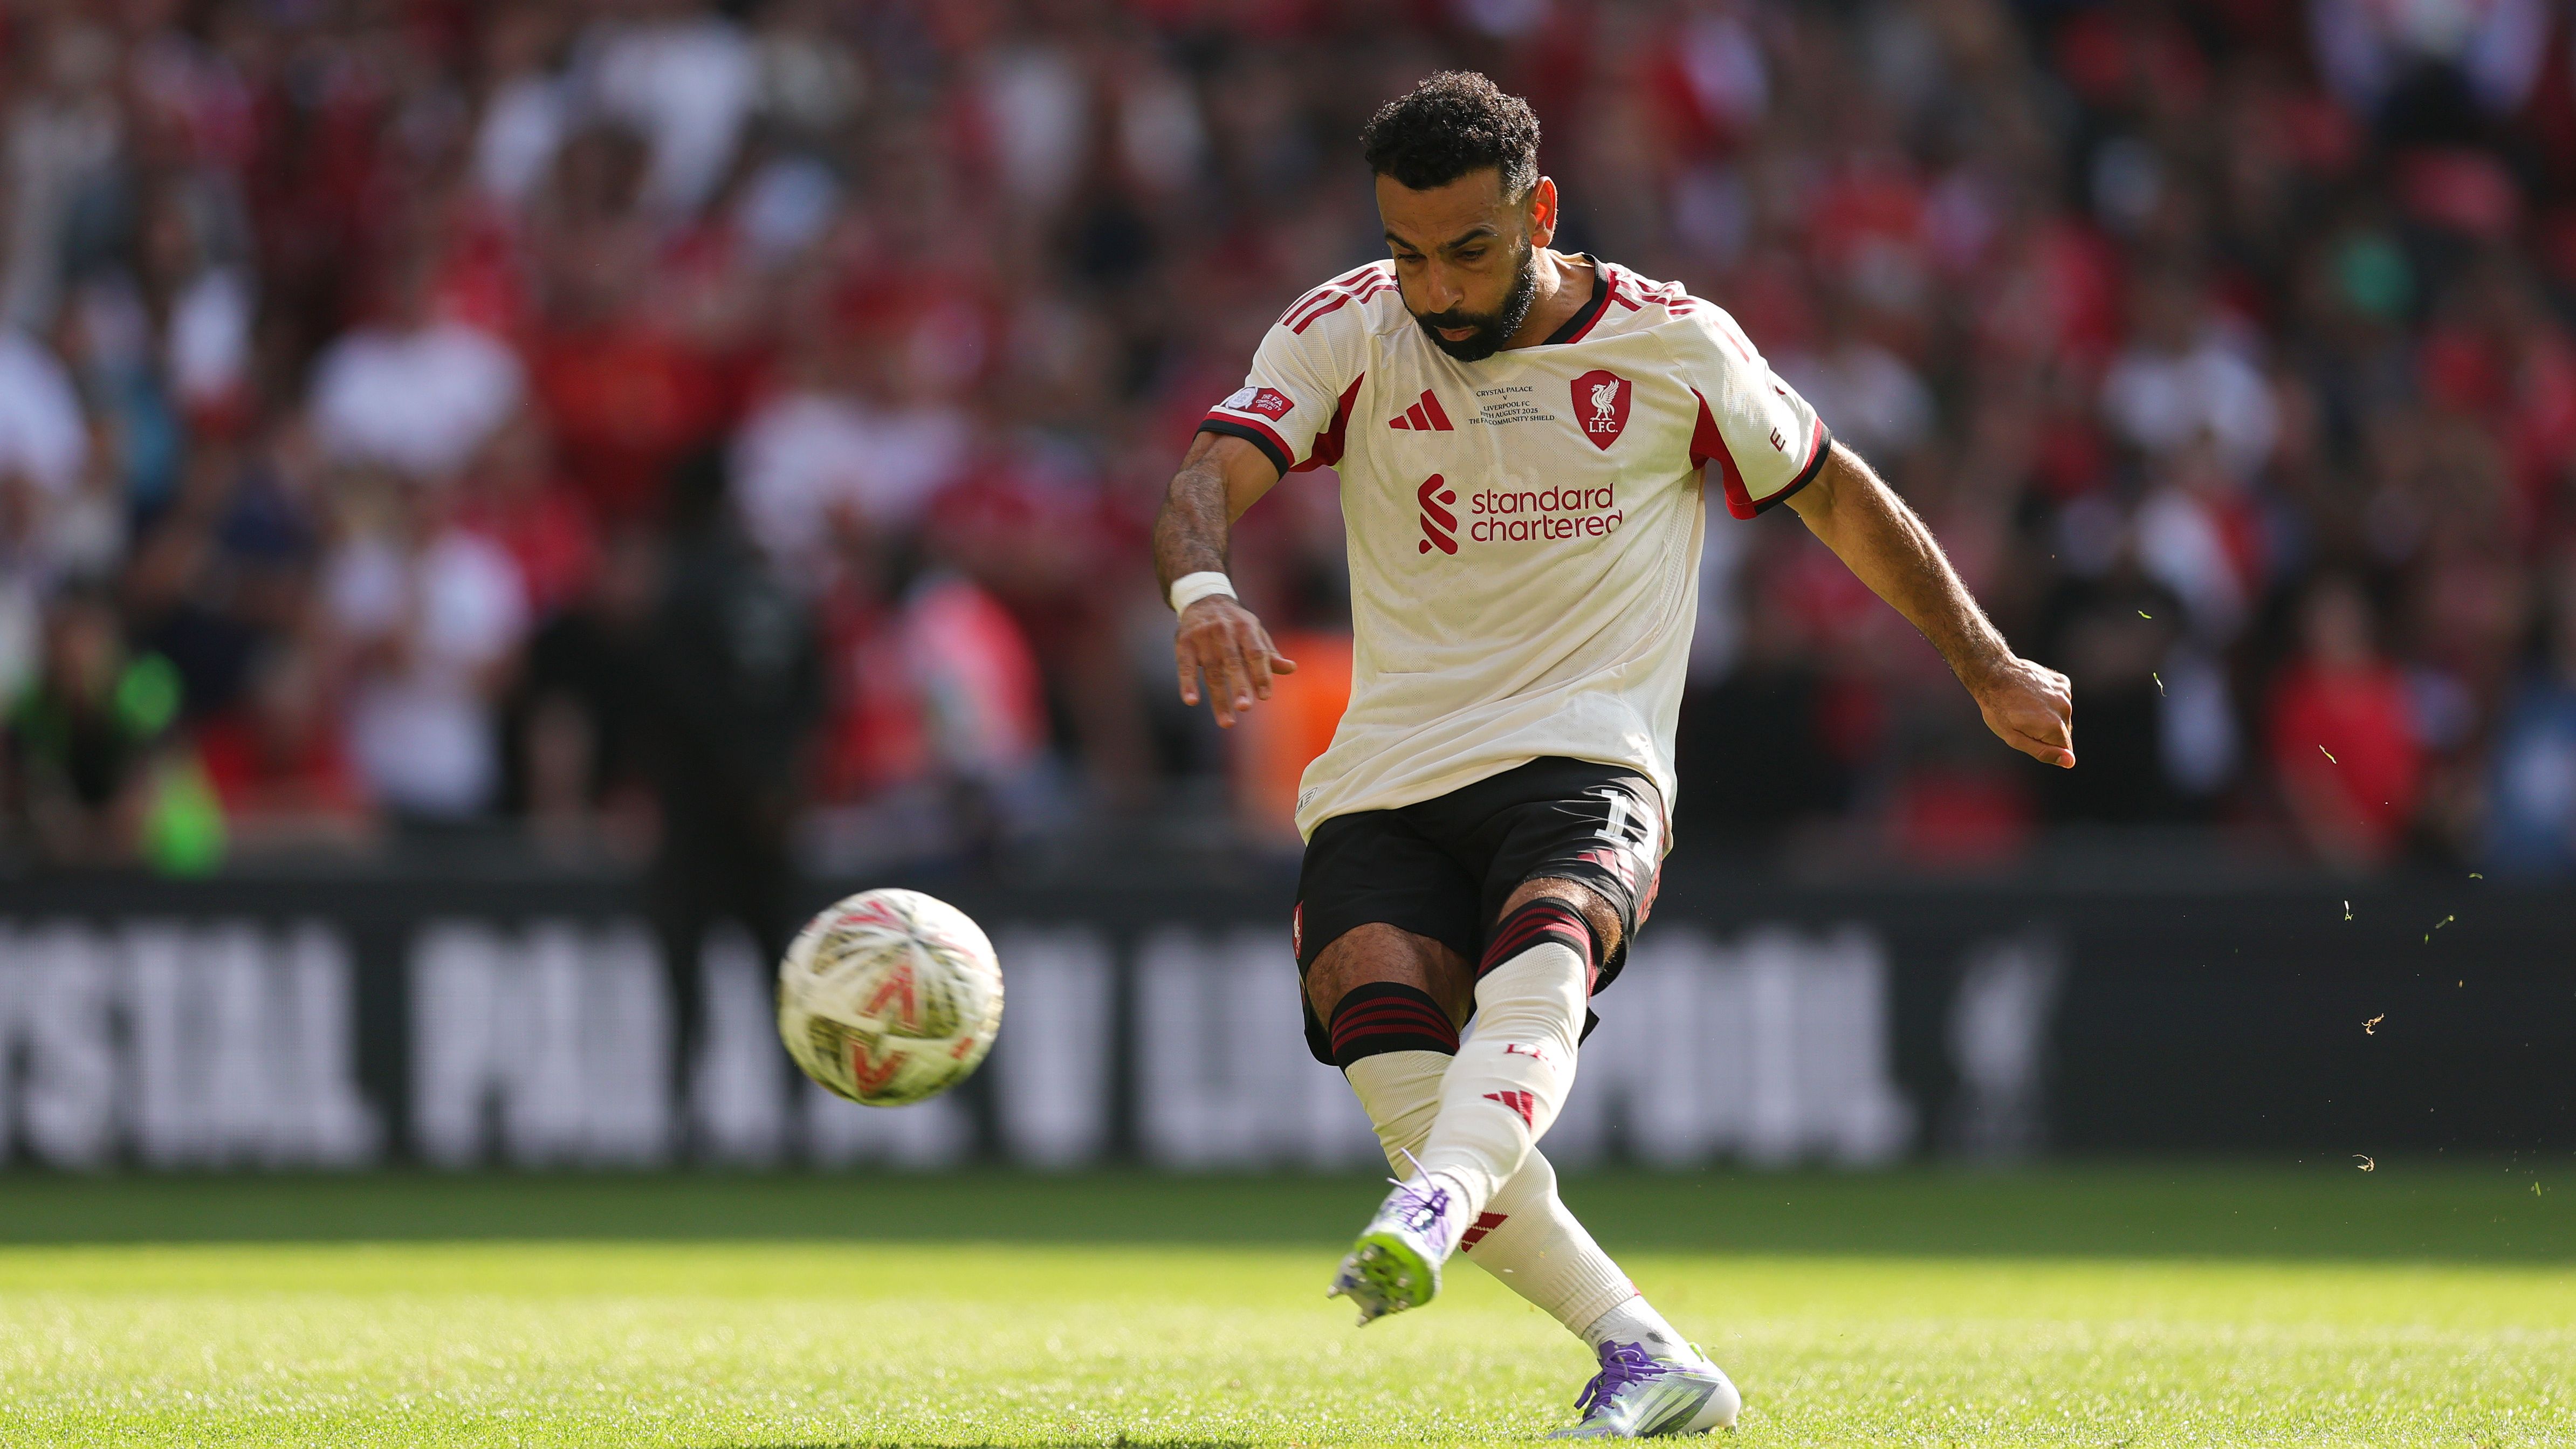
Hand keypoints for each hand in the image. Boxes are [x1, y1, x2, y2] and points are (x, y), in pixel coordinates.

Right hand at [1175, 595, 1296, 727]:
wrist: (1204, 598)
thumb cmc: (1236, 622)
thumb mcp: (1255, 632)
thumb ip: (1269, 653)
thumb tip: (1291, 669)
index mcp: (1246, 628)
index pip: (1255, 653)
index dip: (1261, 675)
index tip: (1265, 696)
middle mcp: (1224, 631)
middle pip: (1233, 663)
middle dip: (1239, 686)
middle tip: (1245, 708)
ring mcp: (1203, 637)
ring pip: (1211, 671)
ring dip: (1218, 698)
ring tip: (1227, 721)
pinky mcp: (1184, 643)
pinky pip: (1185, 666)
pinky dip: (1187, 684)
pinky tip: (1191, 700)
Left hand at [1972, 656, 2074, 768]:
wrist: (1994, 674)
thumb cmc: (1998, 709)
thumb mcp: (2014, 738)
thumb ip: (2043, 752)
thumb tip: (2070, 762)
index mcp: (2054, 726)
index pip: (2064, 749)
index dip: (2046, 747)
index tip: (2028, 735)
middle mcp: (2065, 709)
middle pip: (2064, 732)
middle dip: (2047, 732)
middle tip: (2023, 720)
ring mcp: (2065, 693)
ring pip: (2063, 715)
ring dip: (2049, 715)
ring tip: (2026, 705)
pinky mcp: (2063, 682)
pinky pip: (2062, 700)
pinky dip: (2050, 700)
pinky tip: (2033, 694)